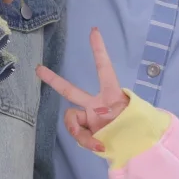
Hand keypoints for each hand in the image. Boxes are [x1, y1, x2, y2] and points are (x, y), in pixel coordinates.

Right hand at [37, 28, 130, 153]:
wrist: (138, 147)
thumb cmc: (139, 128)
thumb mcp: (130, 123)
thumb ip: (109, 125)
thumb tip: (95, 142)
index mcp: (112, 95)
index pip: (104, 69)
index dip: (99, 50)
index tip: (94, 31)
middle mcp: (96, 103)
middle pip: (70, 91)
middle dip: (54, 80)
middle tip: (39, 69)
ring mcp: (89, 117)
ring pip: (71, 119)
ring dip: (80, 133)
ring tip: (97, 143)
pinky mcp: (86, 130)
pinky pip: (78, 134)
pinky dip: (86, 141)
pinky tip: (99, 146)